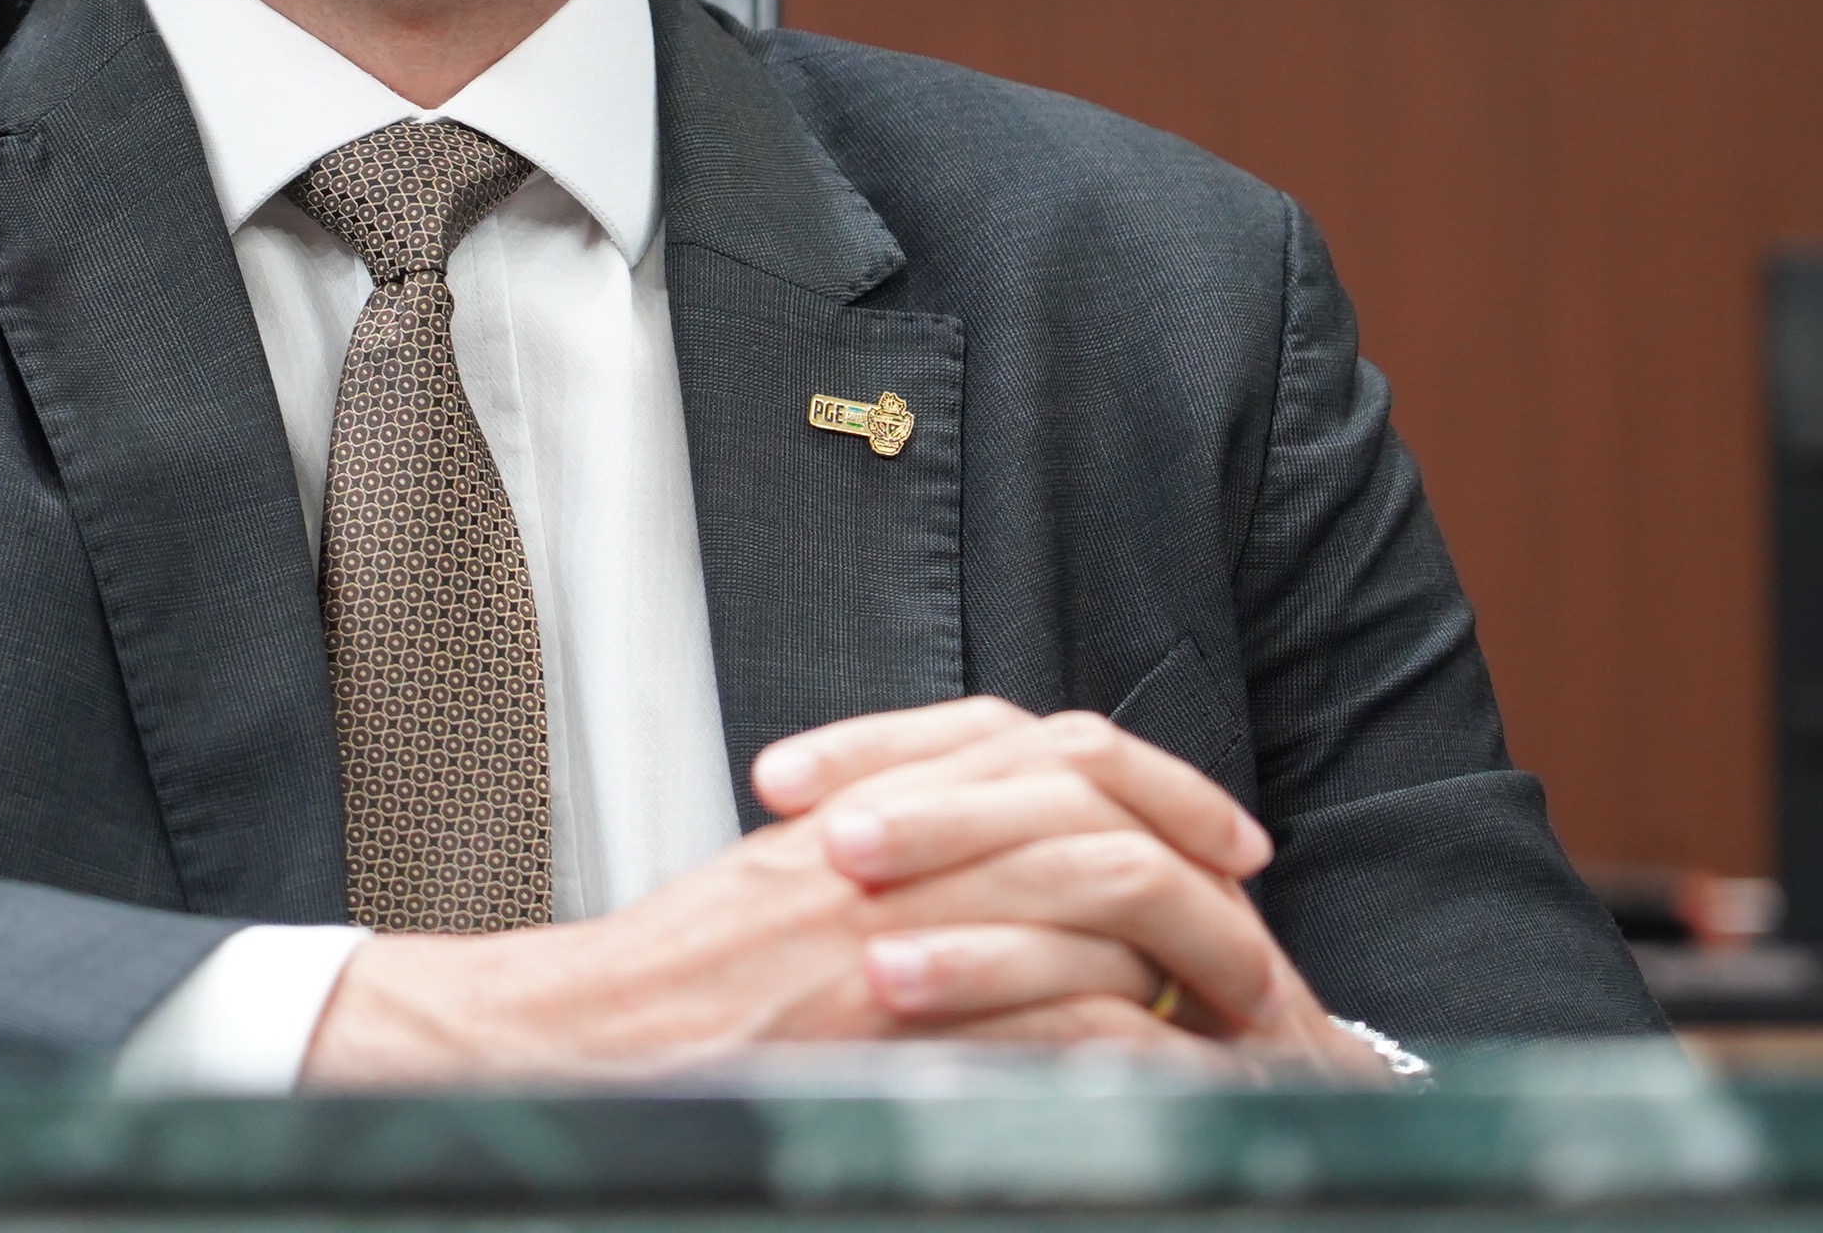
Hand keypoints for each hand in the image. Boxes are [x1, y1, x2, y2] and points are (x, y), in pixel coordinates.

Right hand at [299, 695, 1390, 1083]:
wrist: (570, 1047)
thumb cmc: (674, 989)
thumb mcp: (787, 882)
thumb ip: (899, 849)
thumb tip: (1024, 861)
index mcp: (868, 799)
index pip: (1041, 742)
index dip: (1152, 778)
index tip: (1218, 830)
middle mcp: (887, 845)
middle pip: (1091, 808)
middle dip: (1198, 866)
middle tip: (1253, 923)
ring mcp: (893, 933)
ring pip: (1097, 904)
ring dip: (1188, 961)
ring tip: (1236, 1013)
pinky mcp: (892, 1029)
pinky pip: (1064, 1023)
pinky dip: (1141, 1054)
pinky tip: (1175, 1080)